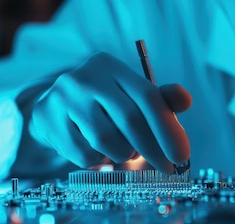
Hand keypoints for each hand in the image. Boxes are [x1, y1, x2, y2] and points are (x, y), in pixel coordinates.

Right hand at [29, 51, 190, 173]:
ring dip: (123, 153)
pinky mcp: (48, 121)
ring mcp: (64, 98)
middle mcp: (87, 77)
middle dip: (153, 149)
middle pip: (129, 119)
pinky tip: (98, 151)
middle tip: (167, 168)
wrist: (52, 107)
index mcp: (112, 66)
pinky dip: (99, 160)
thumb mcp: (131, 95)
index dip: (168, 128)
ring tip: (123, 149)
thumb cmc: (103, 103)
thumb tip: (186, 101)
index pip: (147, 96)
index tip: (181, 155)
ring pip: (107, 140)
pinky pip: (85, 154)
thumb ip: (161, 99)